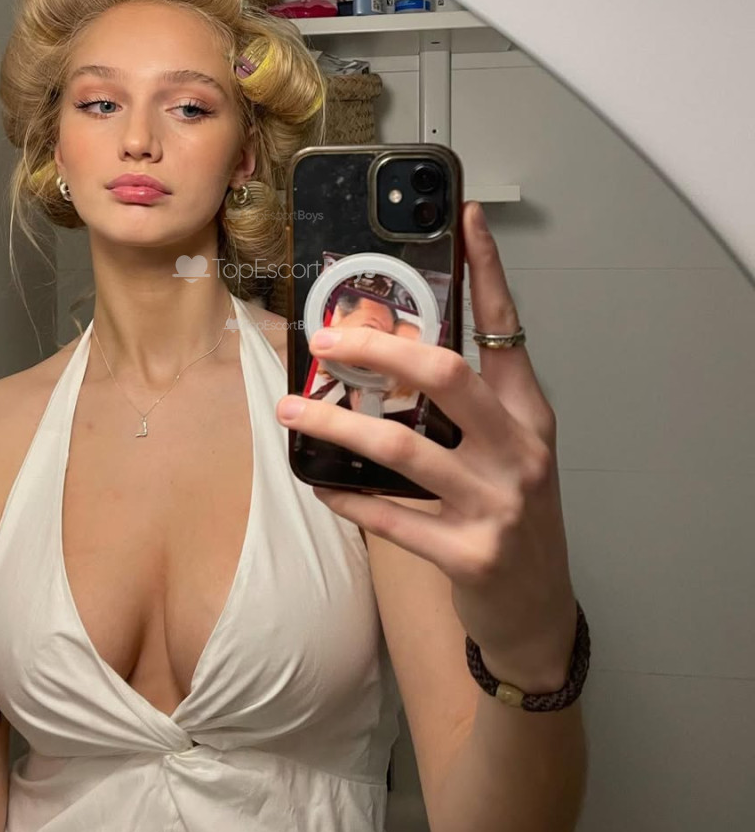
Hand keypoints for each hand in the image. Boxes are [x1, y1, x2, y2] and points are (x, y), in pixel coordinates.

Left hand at [276, 201, 577, 690]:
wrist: (538, 610)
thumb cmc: (513, 516)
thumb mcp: (507, 452)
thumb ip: (468, 407)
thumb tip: (392, 354)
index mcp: (529, 416)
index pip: (506, 331)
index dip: (487, 274)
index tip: (464, 221)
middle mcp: (518, 452)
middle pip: (445, 376)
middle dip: (378, 348)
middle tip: (327, 339)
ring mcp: (497, 505)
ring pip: (402, 447)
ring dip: (336, 425)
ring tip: (293, 412)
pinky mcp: (468, 553)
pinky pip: (390, 516)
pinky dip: (346, 495)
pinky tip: (318, 482)